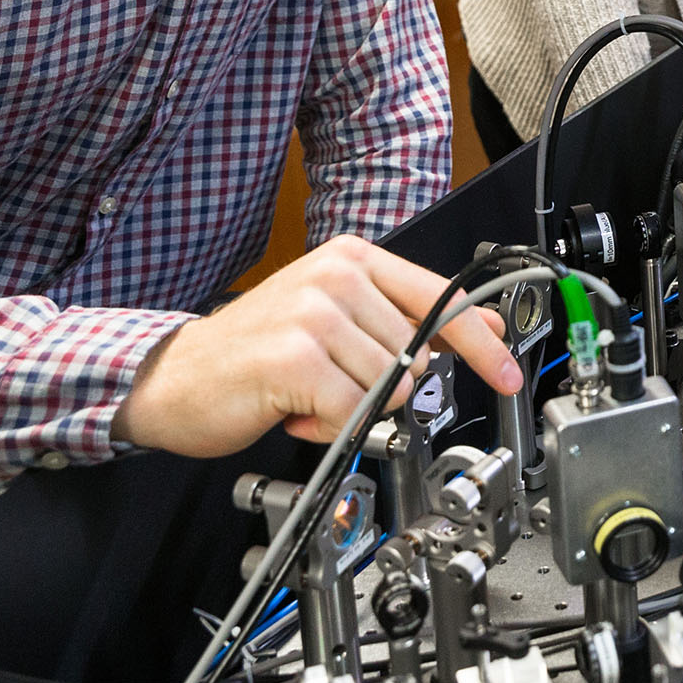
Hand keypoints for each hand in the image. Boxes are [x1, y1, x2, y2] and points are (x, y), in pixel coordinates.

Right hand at [110, 235, 520, 458]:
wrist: (173, 376)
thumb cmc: (254, 352)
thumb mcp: (338, 319)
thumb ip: (404, 320)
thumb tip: (481, 329)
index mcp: (353, 258)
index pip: (441, 300)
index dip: (482, 342)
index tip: (509, 372)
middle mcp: (337, 276)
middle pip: (415, 356)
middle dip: (381, 386)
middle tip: (328, 381)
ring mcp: (316, 314)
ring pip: (389, 387)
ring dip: (350, 408)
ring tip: (306, 392)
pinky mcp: (297, 358)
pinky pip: (353, 411)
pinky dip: (328, 424)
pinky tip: (293, 408)